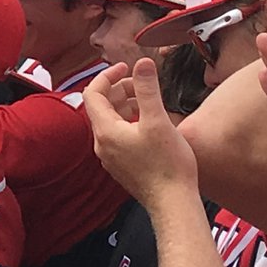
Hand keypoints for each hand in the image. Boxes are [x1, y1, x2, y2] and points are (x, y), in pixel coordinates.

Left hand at [88, 59, 198, 200]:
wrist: (173, 204)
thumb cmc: (167, 165)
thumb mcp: (158, 121)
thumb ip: (148, 90)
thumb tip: (142, 63)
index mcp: (105, 131)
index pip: (92, 93)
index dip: (107, 76)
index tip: (126, 67)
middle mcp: (102, 144)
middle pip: (102, 107)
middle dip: (119, 89)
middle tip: (142, 82)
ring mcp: (111, 156)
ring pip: (112, 122)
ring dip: (126, 105)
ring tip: (148, 99)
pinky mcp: (122, 165)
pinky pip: (119, 136)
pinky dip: (130, 121)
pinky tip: (150, 122)